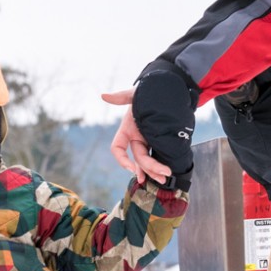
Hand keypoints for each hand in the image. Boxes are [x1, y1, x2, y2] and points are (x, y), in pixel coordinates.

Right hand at [127, 61, 197, 181]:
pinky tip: (166, 174)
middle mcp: (136, 138)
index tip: (131, 167)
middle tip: (162, 175)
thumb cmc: (147, 92)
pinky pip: (158, 157)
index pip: (118, 147)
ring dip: (154, 172)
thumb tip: (104, 96)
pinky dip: (160, 166)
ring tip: (164, 179)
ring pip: (148, 161)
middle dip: (148, 168)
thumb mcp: (135, 94)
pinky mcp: (160, 141)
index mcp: (127, 129)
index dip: (122, 159)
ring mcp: (148, 141)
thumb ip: (121, 96)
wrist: (164, 90)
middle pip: (138, 158)